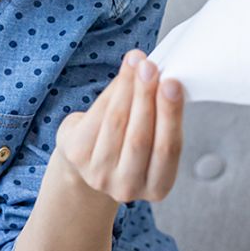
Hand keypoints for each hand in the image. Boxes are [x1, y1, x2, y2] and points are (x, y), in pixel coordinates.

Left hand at [52, 49, 183, 203]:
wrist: (88, 161)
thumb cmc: (127, 143)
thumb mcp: (151, 138)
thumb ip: (158, 114)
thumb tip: (160, 74)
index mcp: (157, 188)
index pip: (168, 149)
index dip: (170, 115)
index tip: (172, 84)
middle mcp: (127, 187)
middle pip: (140, 137)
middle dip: (146, 97)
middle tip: (151, 67)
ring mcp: (98, 174)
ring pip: (116, 123)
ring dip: (127, 88)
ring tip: (136, 62)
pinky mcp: (77, 156)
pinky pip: (96, 117)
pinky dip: (111, 92)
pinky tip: (121, 75)